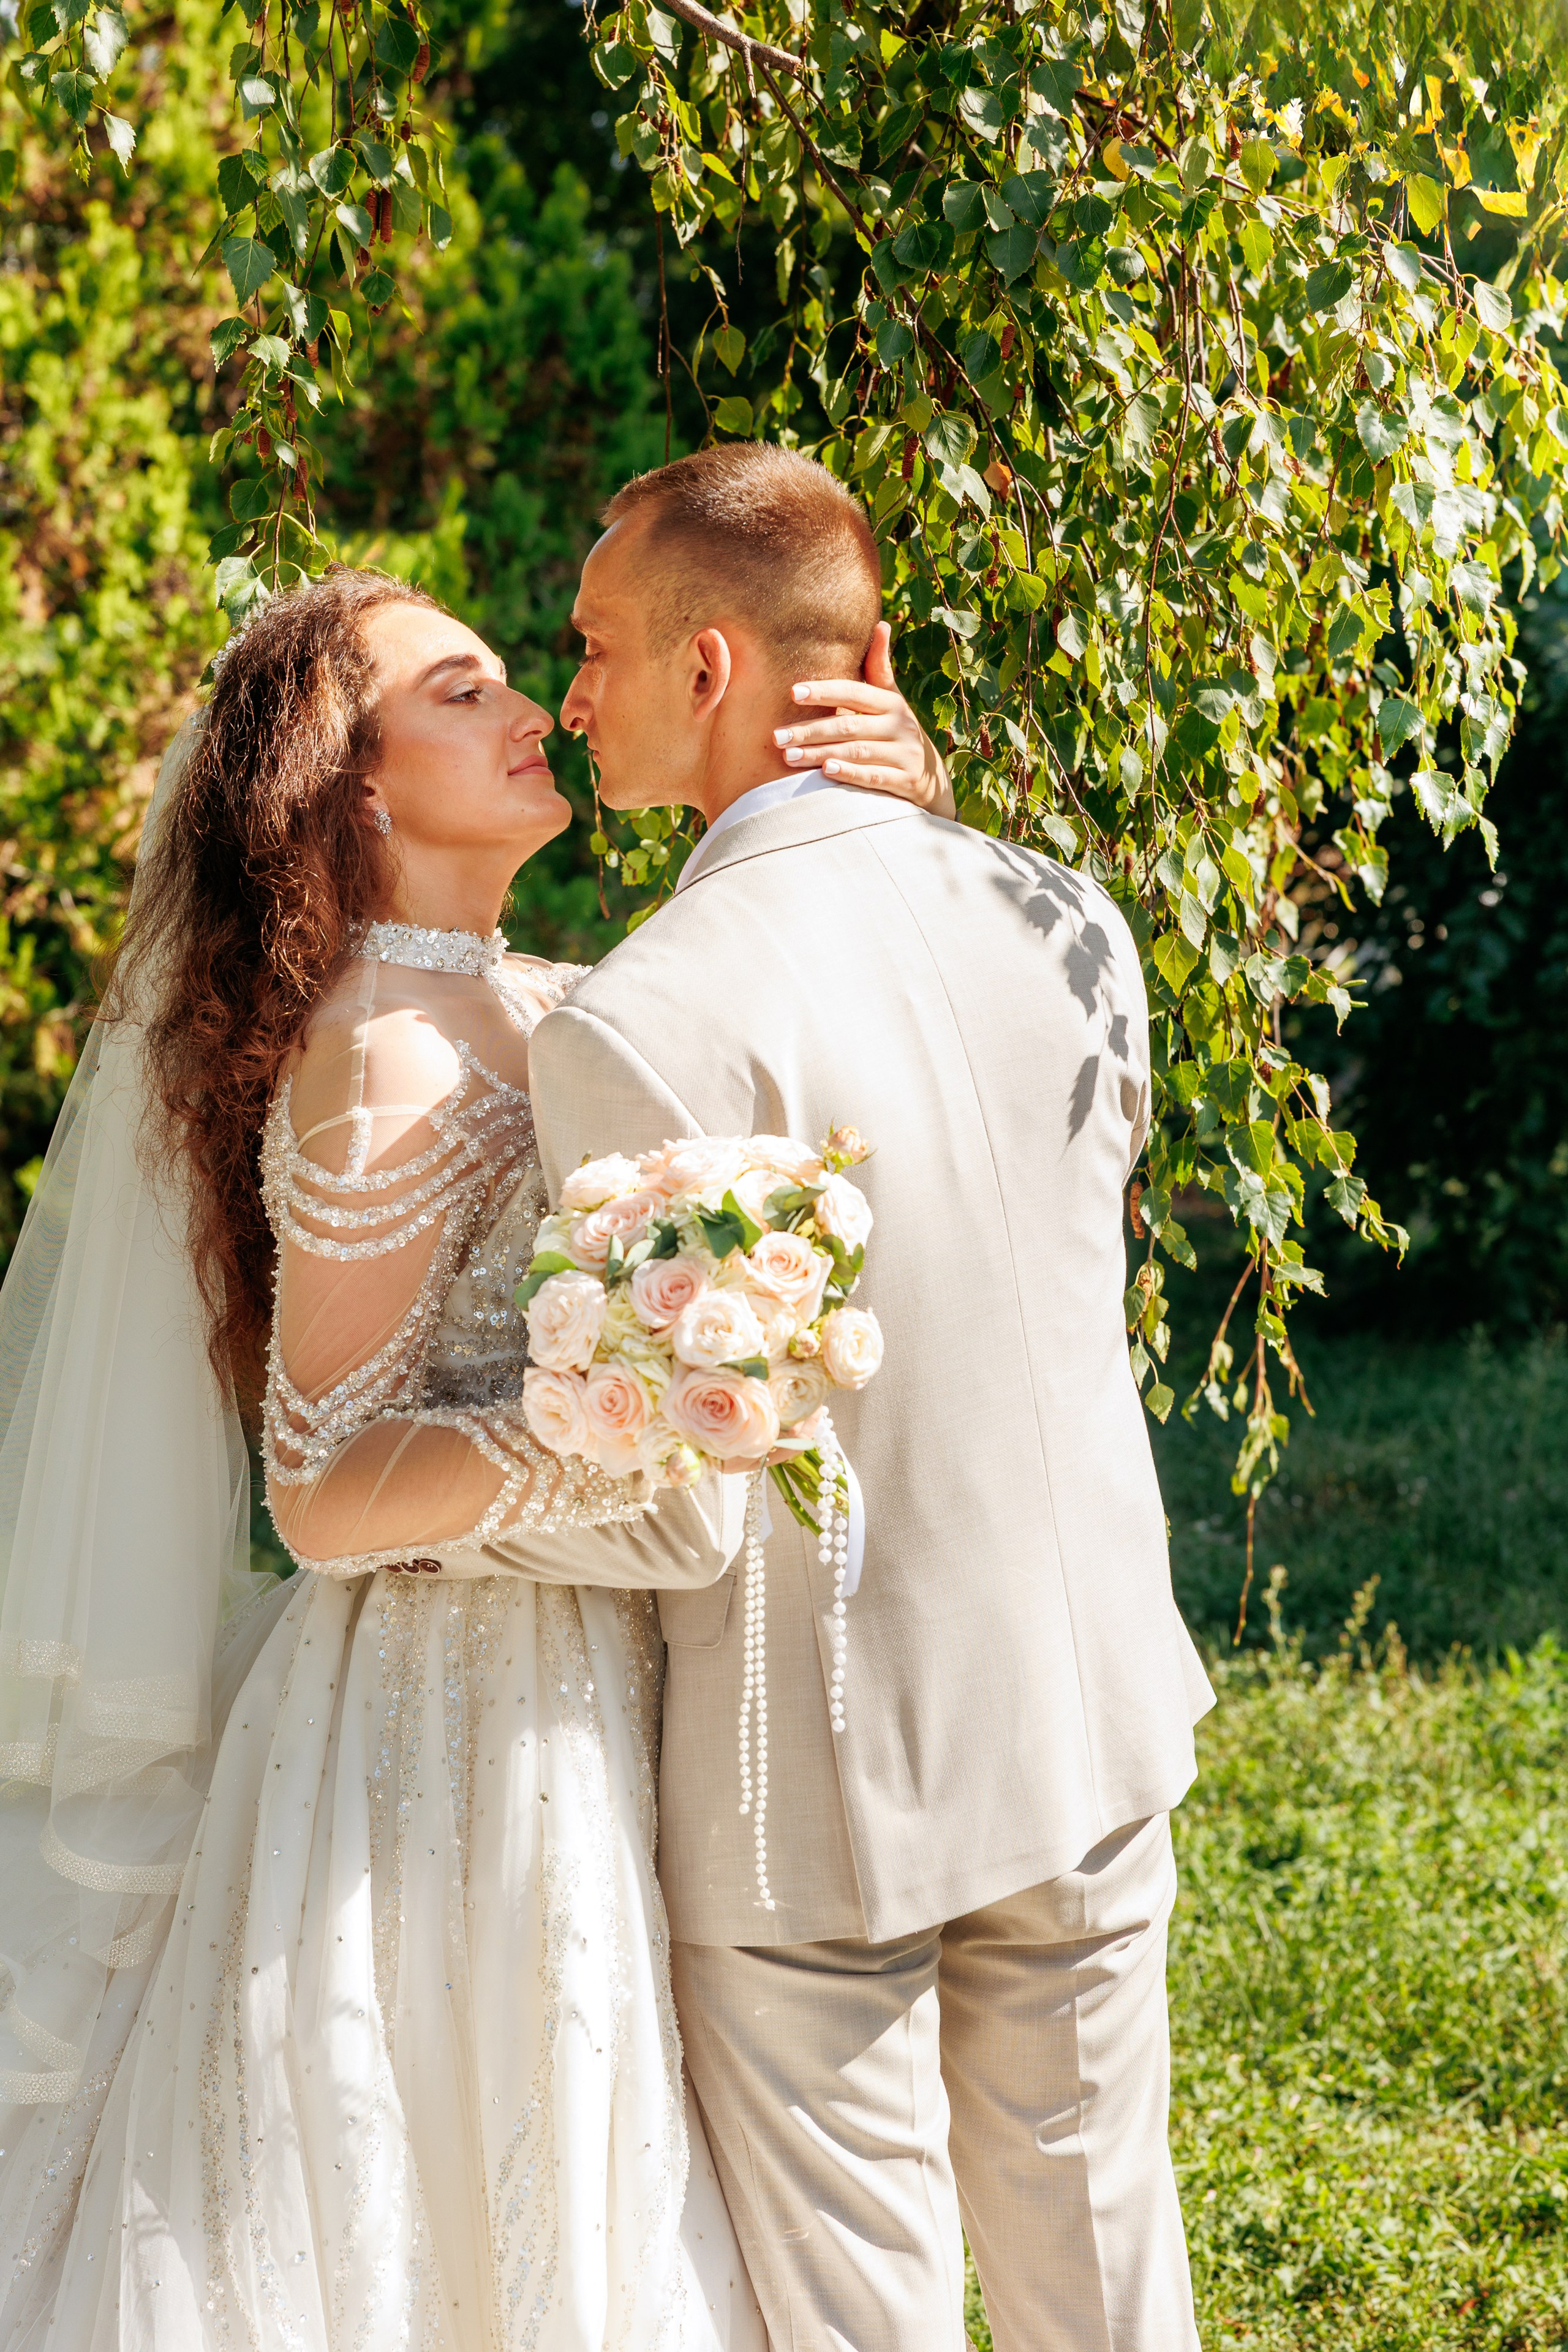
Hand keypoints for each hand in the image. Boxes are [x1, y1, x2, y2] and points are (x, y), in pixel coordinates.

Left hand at [776, 622, 954, 818]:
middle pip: (849, 725)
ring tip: (789, 757)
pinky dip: (850, 774)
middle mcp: (900, 726)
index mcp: (891, 702)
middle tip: (777, 737)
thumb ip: (879, 669)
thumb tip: (881, 624)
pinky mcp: (905, 781)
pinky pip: (874, 777)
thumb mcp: (892, 701)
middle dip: (810, 730)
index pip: (854, 692)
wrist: (931, 779)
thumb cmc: (897, 732)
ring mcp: (904, 754)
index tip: (793, 692)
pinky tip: (825, 772)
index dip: (824, 691)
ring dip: (820, 753)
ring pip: (857, 751)